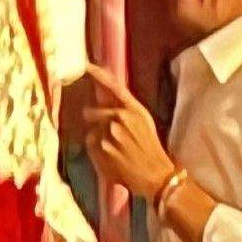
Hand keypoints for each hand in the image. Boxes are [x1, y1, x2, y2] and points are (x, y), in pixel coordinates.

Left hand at [69, 66, 173, 201]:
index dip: (99, 74)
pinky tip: (109, 158)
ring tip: (114, 150)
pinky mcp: (101, 148)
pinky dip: (95, 151)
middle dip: (93, 122)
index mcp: (135, 110)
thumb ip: (126, 112)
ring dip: (96, 138)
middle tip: (106, 135)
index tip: (86, 65)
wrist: (156, 176)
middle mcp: (121, 118)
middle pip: (92, 112)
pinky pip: (90, 145)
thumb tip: (104, 104)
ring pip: (91, 131)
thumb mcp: (145, 124)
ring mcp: (109, 133)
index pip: (114, 87)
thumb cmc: (152, 151)